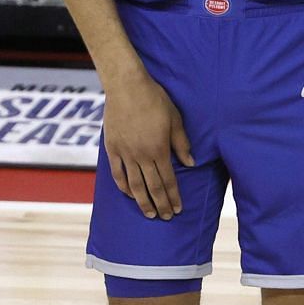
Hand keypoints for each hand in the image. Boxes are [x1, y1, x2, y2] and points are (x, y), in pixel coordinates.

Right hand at [102, 69, 192, 219]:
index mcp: (159, 150)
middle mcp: (142, 156)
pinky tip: (129, 195)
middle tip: (166, 217)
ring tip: (149, 213)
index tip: (178, 209)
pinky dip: (123, 186)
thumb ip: (182, 144)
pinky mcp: (112, 148)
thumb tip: (191, 163)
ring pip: (134, 185)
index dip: (174, 197)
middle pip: (153, 187)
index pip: (169, 180)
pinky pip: (117, 173)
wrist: (126, 87)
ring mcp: (125, 153)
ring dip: (143, 201)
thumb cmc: (155, 100)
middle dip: (161, 204)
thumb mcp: (175, 120)